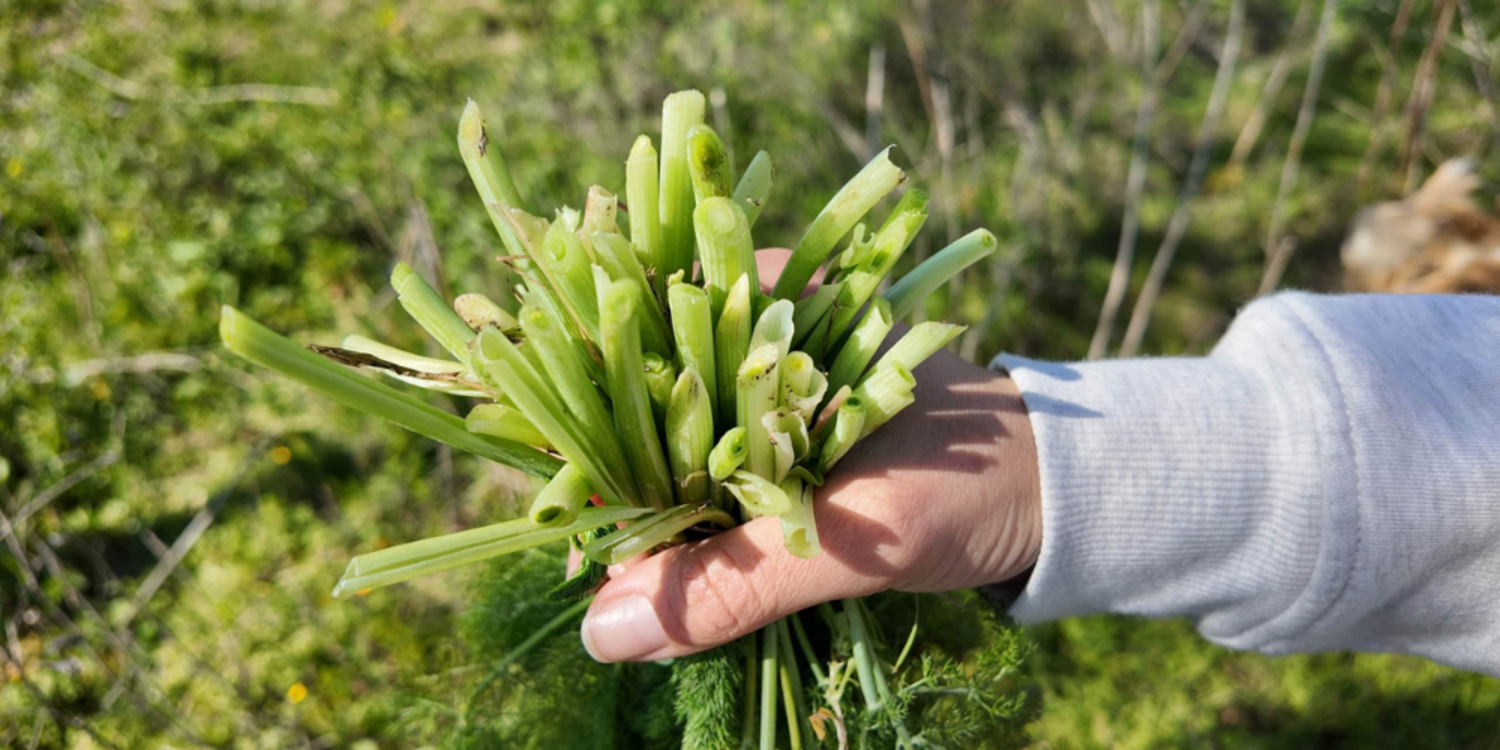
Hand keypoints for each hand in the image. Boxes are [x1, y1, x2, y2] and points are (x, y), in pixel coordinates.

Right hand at [580, 249, 1041, 661]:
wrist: (1058, 499)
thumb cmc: (975, 485)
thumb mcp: (860, 535)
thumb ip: (742, 582)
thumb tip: (606, 632)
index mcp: (766, 300)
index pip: (628, 337)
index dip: (574, 413)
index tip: (555, 501)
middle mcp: (750, 329)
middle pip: (633, 397)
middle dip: (603, 478)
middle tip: (582, 562)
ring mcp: (758, 389)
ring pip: (660, 446)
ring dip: (637, 512)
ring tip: (607, 581)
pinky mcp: (774, 446)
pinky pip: (700, 483)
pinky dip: (678, 529)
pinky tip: (658, 575)